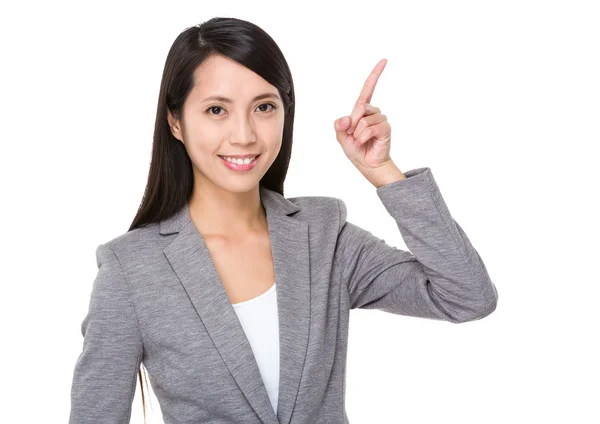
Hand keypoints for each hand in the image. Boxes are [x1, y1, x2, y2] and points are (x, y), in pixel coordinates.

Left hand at [334, 59, 392, 178]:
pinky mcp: (385, 128)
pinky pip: (371, 128)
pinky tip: (365, 142)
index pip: (368, 89)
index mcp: (362, 111)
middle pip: (359, 107)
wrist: (367, 165)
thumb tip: (345, 119)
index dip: (375, 75)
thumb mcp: (341, 137)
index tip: (384, 60)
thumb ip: (339, 126)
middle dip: (352, 123)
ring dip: (357, 133)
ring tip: (360, 141)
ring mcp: (380, 120)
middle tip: (352, 135)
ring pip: (364, 120)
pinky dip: (364, 137)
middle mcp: (373, 112)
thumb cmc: (356, 150)